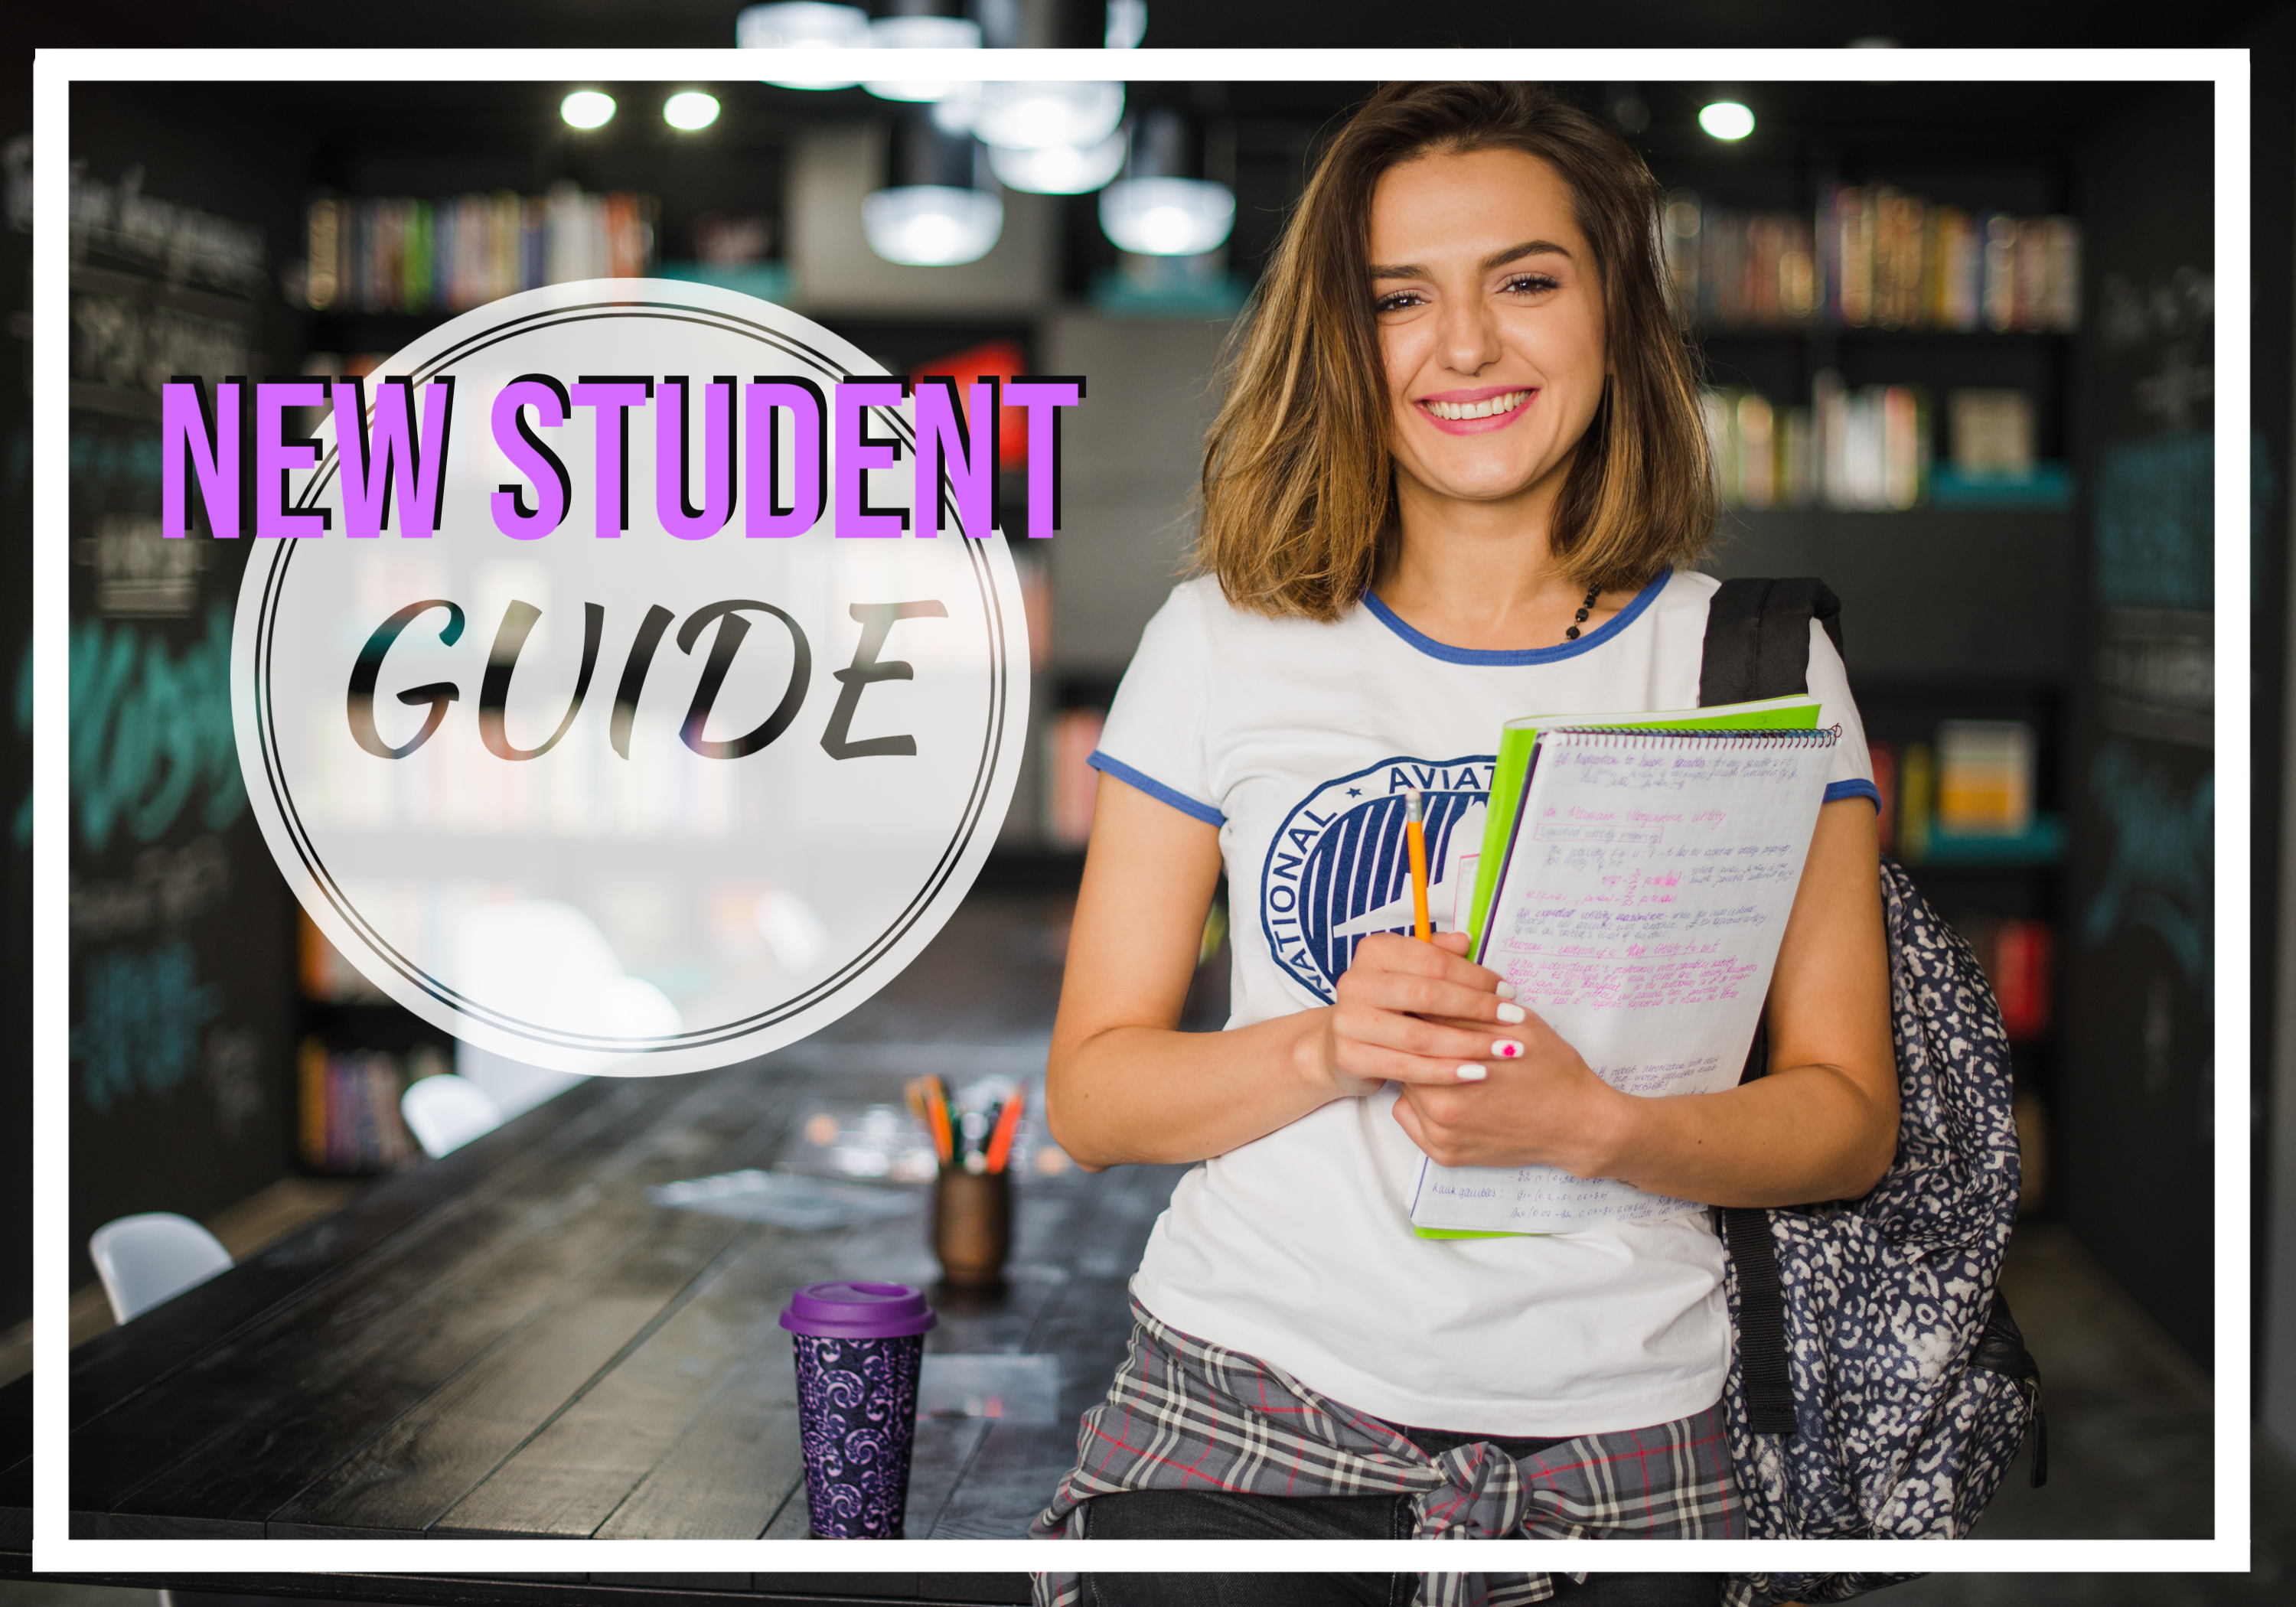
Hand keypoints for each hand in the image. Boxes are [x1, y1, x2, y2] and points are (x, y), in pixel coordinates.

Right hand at [1308, 932, 1530, 1097]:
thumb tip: (1465, 941)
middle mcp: (1355, 982)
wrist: (1340, 1044)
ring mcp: (1349, 1021)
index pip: (1433, 961)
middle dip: (1477, 1008)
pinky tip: (1474, 1073)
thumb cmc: (1388, 1005)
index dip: (1474, 976)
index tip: (1508, 991)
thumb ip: (1436, 955)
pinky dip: (1445, 1072)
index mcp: (1374, 951)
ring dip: (1468, 1044)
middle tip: (1514, 1018)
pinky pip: (1407, 1068)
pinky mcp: (1350, 1057)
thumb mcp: (1409, 972)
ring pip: (1420, 1036)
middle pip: (1427, 995)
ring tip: (1503, 1049)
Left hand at [1388, 1001, 1629, 1175]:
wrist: (1577, 1123)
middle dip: (1416, 1041)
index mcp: (1457, 1062)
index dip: (1420, 1010)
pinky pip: (1408, 1118)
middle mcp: (1441, 1103)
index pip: (1417, 1023)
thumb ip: (1467, 1007)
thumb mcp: (1517, 1023)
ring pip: (1404, 1086)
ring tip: (1444, 1063)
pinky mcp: (1444, 1154)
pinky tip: (1445, 1093)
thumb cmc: (1552, 1069)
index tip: (1424, 1005)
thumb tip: (1427, 988)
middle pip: (1406, 1056)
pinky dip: (1419, 1104)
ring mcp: (1441, 1133)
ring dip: (1417, 1072)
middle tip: (1433, 1032)